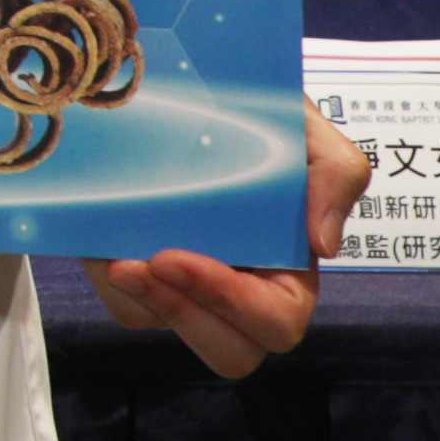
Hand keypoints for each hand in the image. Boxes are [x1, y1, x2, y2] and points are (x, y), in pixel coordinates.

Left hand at [91, 106, 374, 378]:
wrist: (190, 88)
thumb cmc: (260, 117)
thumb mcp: (307, 131)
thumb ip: (337, 172)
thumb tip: (323, 243)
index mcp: (289, 269)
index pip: (277, 321)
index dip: (235, 303)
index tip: (178, 258)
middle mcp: (239, 288)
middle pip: (229, 352)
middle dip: (185, 313)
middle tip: (143, 264)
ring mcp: (187, 287)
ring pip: (163, 325)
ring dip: (139, 296)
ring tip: (115, 256)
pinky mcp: (143, 275)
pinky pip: (126, 302)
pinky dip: (110, 278)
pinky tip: (102, 239)